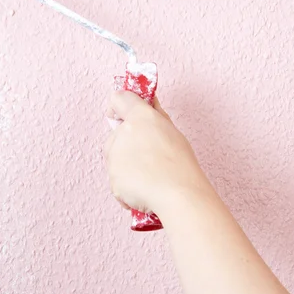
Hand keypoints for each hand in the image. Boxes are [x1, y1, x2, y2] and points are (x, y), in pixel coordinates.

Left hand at [104, 90, 206, 215]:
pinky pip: (117, 180)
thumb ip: (155, 116)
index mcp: (140, 117)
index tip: (122, 113)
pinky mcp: (112, 179)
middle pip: (115, 135)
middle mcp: (123, 133)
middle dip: (126, 144)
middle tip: (147, 156)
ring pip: (115, 158)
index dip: (118, 106)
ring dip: (126, 165)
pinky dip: (127, 186)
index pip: (119, 99)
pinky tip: (145, 188)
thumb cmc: (180, 163)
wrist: (179, 194)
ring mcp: (115, 157)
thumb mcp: (172, 131)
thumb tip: (149, 104)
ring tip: (149, 175)